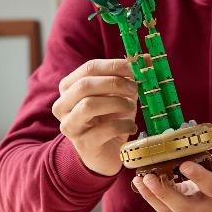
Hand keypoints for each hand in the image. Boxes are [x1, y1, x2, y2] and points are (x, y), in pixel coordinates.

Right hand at [52, 59, 138, 175]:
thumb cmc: (111, 117)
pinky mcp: (83, 144)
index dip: (115, 65)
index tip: (137, 68)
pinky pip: (104, 130)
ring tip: (131, 107)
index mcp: (69, 87)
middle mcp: (63, 105)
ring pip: (88, 105)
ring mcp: (70, 125)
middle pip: (85, 85)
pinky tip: (132, 127)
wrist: (106, 151)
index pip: (89, 68)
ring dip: (117, 103)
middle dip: (115, 83)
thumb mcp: (121, 93)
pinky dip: (123, 125)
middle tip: (136, 88)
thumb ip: (131, 75)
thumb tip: (148, 59)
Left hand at [133, 122, 211, 211]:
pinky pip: (166, 208)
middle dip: (166, 194)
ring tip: (140, 178)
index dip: (200, 178)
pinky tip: (141, 180)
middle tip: (150, 177)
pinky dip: (152, 196)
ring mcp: (196, 208)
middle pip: (187, 208)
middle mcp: (211, 205)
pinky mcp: (184, 206)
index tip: (184, 164)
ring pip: (172, 211)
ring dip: (154, 196)